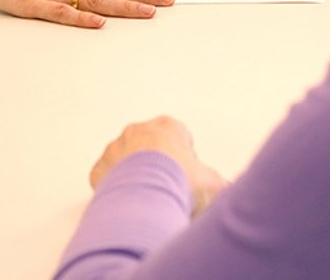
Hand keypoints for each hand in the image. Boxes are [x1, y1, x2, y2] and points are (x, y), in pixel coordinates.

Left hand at [90, 116, 227, 215]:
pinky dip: (115, 189)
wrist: (150, 199)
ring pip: (125, 161)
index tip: (186, 178)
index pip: (177, 137)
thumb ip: (219, 183)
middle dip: (157, 166)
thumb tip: (229, 192)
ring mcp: (115, 149)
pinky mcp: (99, 168)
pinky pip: (106, 177)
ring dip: (134, 176)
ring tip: (147, 200)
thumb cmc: (183, 184)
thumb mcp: (214, 183)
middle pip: (149, 148)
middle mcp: (138, 131)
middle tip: (167, 190)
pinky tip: (129, 203)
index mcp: (167, 126)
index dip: (184, 159)